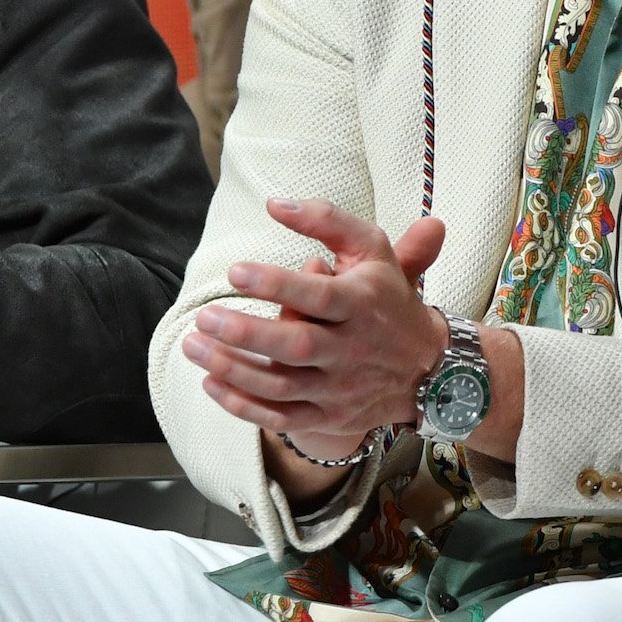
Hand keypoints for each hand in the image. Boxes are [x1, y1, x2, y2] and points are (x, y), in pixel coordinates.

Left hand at [181, 197, 448, 452]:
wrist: (429, 366)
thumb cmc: (387, 295)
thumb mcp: (371, 248)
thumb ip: (325, 221)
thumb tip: (274, 203)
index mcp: (361, 302)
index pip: (317, 295)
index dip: (275, 284)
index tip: (234, 271)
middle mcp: (351, 349)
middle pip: (294, 345)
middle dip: (244, 333)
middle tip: (203, 317)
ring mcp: (339, 388)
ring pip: (281, 385)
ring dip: (233, 369)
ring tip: (193, 346)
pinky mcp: (329, 416)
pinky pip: (282, 418)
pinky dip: (244, 406)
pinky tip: (210, 383)